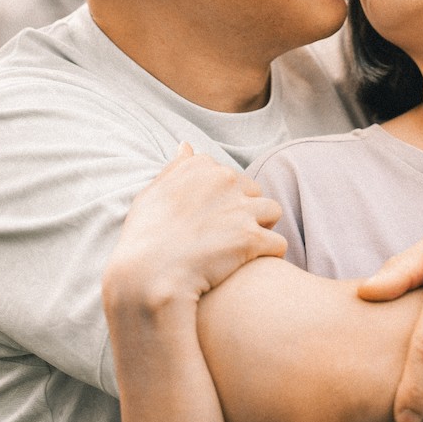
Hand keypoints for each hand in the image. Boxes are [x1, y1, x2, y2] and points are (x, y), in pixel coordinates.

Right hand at [104, 144, 286, 308]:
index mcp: (202, 167)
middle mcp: (225, 180)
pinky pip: (278, 243)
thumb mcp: (152, 194)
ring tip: (245, 249)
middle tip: (226, 238)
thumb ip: (175, 169)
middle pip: (254, 192)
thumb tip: (186, 146)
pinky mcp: (251, 237)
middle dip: (246, 212)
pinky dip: (270, 255)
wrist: (147, 275)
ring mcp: (240, 208)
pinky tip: (255, 265)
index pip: (230, 177)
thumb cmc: (144, 237)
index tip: (209, 221)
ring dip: (263, 229)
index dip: (224, 200)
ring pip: (272, 211)